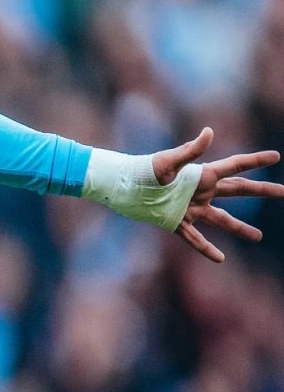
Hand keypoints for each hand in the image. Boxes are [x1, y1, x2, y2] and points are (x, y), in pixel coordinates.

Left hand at [153, 127, 283, 262]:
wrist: (123, 186)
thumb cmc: (144, 169)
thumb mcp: (168, 161)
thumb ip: (189, 150)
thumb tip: (209, 132)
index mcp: (202, 174)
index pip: (235, 166)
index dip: (255, 161)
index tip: (275, 156)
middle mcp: (201, 191)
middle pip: (238, 190)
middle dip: (262, 191)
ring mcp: (191, 208)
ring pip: (222, 220)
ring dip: (240, 228)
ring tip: (258, 236)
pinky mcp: (177, 222)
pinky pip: (195, 238)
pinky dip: (207, 249)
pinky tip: (220, 258)